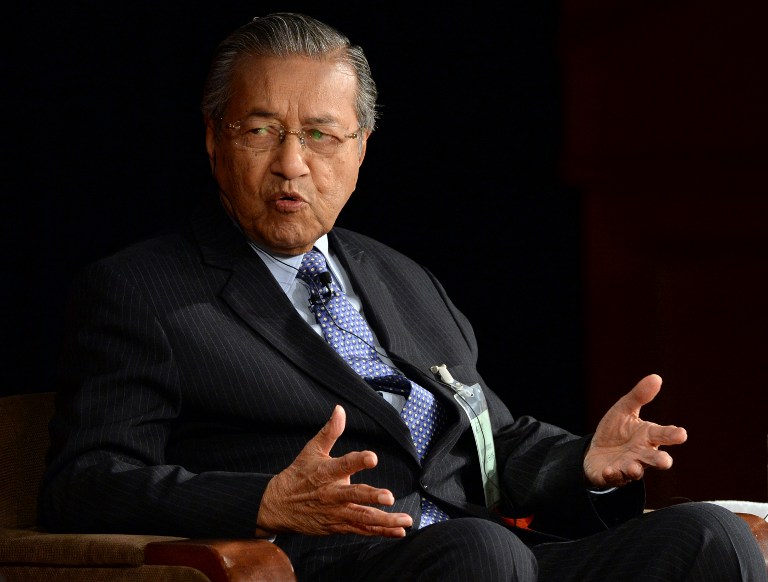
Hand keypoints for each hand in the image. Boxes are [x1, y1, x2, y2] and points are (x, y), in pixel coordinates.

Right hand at [256, 405, 412, 536]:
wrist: (277, 506)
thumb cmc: (298, 475)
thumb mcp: (311, 450)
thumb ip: (330, 431)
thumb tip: (340, 409)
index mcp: (326, 472)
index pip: (343, 464)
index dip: (358, 461)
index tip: (372, 457)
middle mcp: (332, 494)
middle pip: (354, 495)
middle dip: (372, 496)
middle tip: (389, 497)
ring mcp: (336, 512)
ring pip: (362, 517)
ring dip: (384, 521)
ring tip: (404, 522)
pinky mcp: (338, 526)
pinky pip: (361, 530)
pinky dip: (380, 532)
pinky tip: (398, 532)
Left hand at [584, 374, 687, 487]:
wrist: (595, 451)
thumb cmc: (616, 430)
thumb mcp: (624, 410)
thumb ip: (639, 396)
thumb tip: (656, 377)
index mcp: (648, 437)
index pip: (663, 435)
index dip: (672, 435)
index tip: (681, 434)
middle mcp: (641, 454)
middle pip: (654, 458)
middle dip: (659, 460)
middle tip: (664, 461)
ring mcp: (627, 467)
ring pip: (635, 471)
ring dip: (635, 469)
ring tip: (634, 468)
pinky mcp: (611, 475)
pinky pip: (613, 477)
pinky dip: (612, 474)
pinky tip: (609, 470)